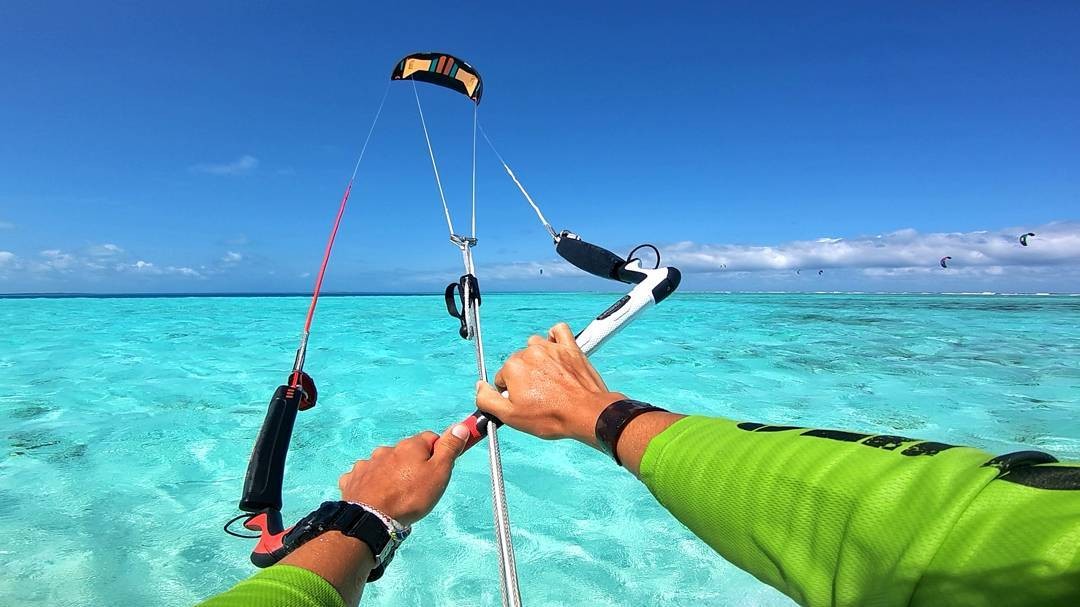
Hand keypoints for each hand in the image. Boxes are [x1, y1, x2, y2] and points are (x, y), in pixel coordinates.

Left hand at [338, 424, 469, 525]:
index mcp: (410, 446)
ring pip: (384, 464)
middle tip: (418, 487)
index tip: (439, 469)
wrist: (372, 519)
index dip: (437, 452)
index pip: (430, 439)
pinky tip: (375, 496)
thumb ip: (449, 448)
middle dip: (412, 464)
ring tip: (396, 495)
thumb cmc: (410, 497)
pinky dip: (371, 483)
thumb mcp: (439, 473)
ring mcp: (367, 464)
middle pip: (406, 452)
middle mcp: (387, 450)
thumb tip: (461, 426)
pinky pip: (365, 476)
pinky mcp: (353, 479)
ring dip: (391, 473)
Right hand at [475, 322, 624, 446]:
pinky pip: (559, 331)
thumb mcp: (511, 417)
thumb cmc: (551, 417)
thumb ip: (487, 400)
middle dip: (524, 377)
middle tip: (537, 395)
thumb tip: (479, 387)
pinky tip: (556, 350)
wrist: (586, 414)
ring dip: (537, 358)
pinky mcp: (569, 347)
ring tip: (548, 378)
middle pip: (518, 362)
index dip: (510, 393)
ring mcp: (551, 348)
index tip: (523, 402)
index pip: (502, 378)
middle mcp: (530, 353)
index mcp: (513, 368)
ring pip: (535, 346)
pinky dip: (555, 337)